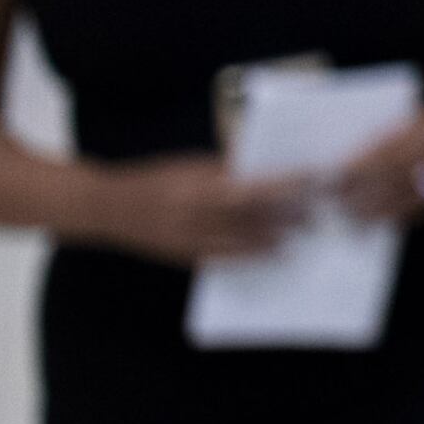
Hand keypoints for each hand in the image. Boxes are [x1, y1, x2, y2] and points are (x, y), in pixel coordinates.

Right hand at [84, 155, 304, 264]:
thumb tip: (264, 169)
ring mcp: (191, 239)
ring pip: (244, 241)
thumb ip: (226, 169)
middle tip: (314, 212)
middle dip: (286, 215)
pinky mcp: (186, 255)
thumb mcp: (191, 164)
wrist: (109, 208)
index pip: (253, 187)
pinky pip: (227, 259)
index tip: (309, 180)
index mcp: (198, 186)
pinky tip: (274, 253)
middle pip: (253, 217)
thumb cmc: (155, 178)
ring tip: (301, 232)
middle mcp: (196, 215)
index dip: (284, 186)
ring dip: (276, 237)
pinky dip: (252, 256)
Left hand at [332, 109, 423, 226]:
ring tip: (356, 220)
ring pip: (411, 196)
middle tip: (340, 204)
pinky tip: (383, 222)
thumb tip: (345, 166)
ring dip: (380, 211)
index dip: (362, 164)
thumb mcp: (417, 121)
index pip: (390, 148)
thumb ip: (388, 137)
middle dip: (366, 191)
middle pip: (398, 174)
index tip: (338, 176)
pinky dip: (402, 216)